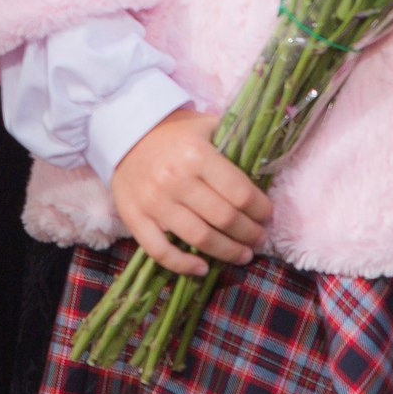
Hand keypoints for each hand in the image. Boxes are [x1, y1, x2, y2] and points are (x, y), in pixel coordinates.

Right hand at [108, 108, 271, 276]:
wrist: (124, 131)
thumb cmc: (173, 132)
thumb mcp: (206, 125)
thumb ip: (236, 140)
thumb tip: (268, 162)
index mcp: (197, 154)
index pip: (241, 193)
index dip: (261, 210)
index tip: (268, 216)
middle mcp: (175, 179)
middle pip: (225, 219)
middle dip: (250, 233)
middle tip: (259, 237)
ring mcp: (154, 201)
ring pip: (200, 238)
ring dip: (228, 252)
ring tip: (243, 255)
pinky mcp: (134, 216)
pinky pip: (160, 251)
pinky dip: (183, 265)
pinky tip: (202, 268)